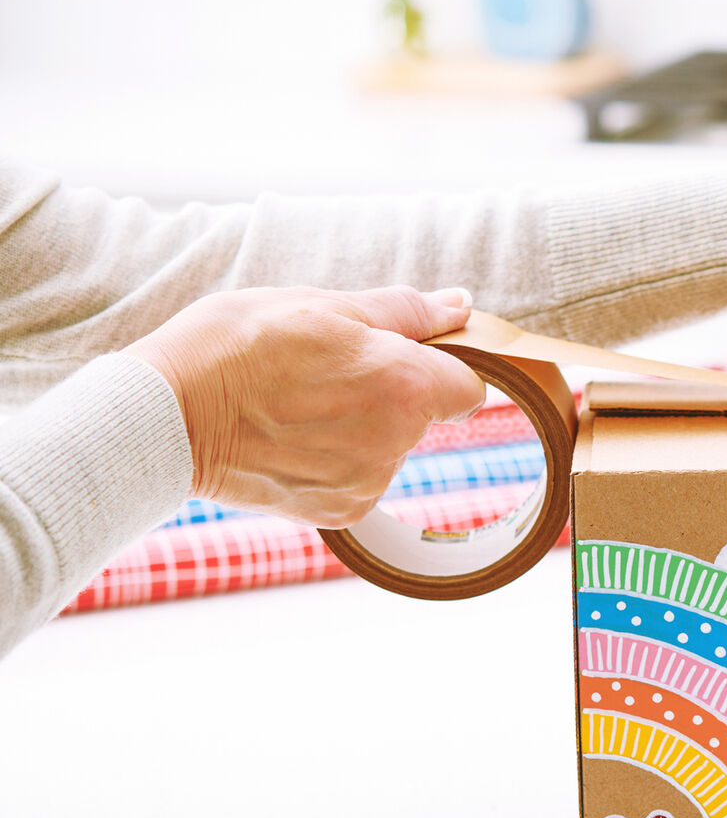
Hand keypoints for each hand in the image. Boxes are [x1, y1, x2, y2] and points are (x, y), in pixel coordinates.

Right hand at [126, 286, 484, 526]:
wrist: (167, 417)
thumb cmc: (238, 347)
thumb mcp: (323, 305)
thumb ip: (404, 311)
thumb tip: (461, 305)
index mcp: (407, 386)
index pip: (469, 386)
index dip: (442, 367)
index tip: (408, 356)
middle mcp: (398, 442)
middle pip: (421, 416)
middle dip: (388, 391)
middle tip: (325, 370)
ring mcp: (369, 482)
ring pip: (386, 448)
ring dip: (357, 426)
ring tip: (294, 403)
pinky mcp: (339, 513)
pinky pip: (357, 480)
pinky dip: (332, 461)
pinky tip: (287, 438)